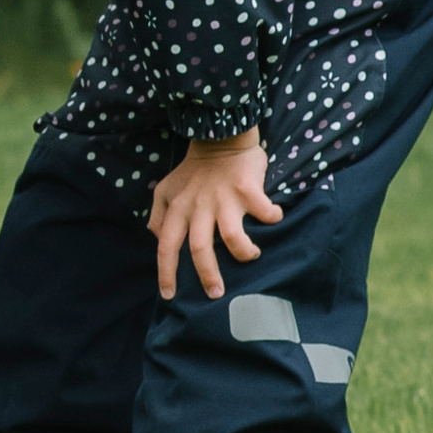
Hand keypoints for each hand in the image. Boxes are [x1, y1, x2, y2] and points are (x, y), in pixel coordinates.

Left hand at [147, 133, 281, 301]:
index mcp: (178, 208)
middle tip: (217, 293)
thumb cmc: (194, 169)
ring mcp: (224, 198)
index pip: (166, 246)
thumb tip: (158, 238)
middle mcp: (199, 207)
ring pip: (232, 237)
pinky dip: (272, 217)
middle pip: (199, 249)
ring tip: (251, 255)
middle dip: (208, 276)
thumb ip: (159, 214)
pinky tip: (275, 218)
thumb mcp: (166, 189)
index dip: (166, 273)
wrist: (220, 137)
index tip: (169, 295)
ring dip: (244, 252)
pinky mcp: (247, 189)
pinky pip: (264, 211)